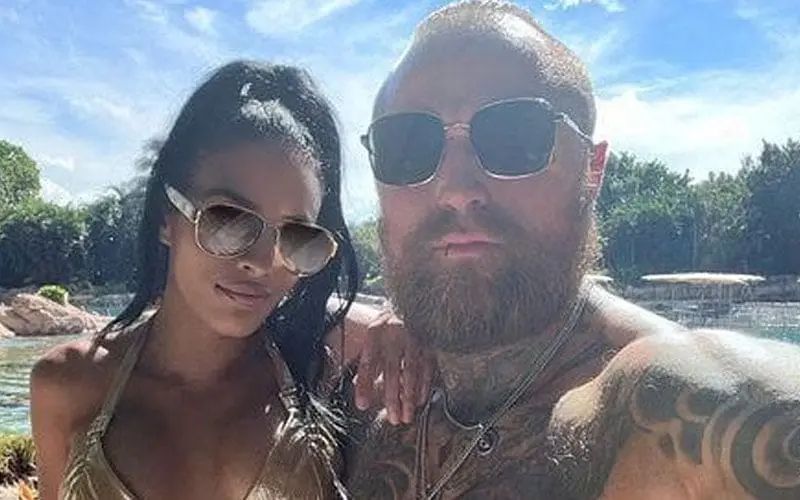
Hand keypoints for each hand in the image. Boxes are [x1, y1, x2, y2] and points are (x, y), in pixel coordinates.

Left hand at [354, 308, 434, 424]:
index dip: (365, 384)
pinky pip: (428, 367)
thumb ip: (370, 362)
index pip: (369, 362)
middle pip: (392, 371)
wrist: (413, 299)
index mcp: (376, 333)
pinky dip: (425, 385)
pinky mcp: (429, 342)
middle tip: (393, 419)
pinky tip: (421, 400)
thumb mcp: (374, 336)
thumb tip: (363, 390)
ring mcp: (414, 339)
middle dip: (392, 398)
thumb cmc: (389, 323)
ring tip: (406, 416)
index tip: (362, 405)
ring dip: (409, 397)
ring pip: (411, 372)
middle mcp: (394, 335)